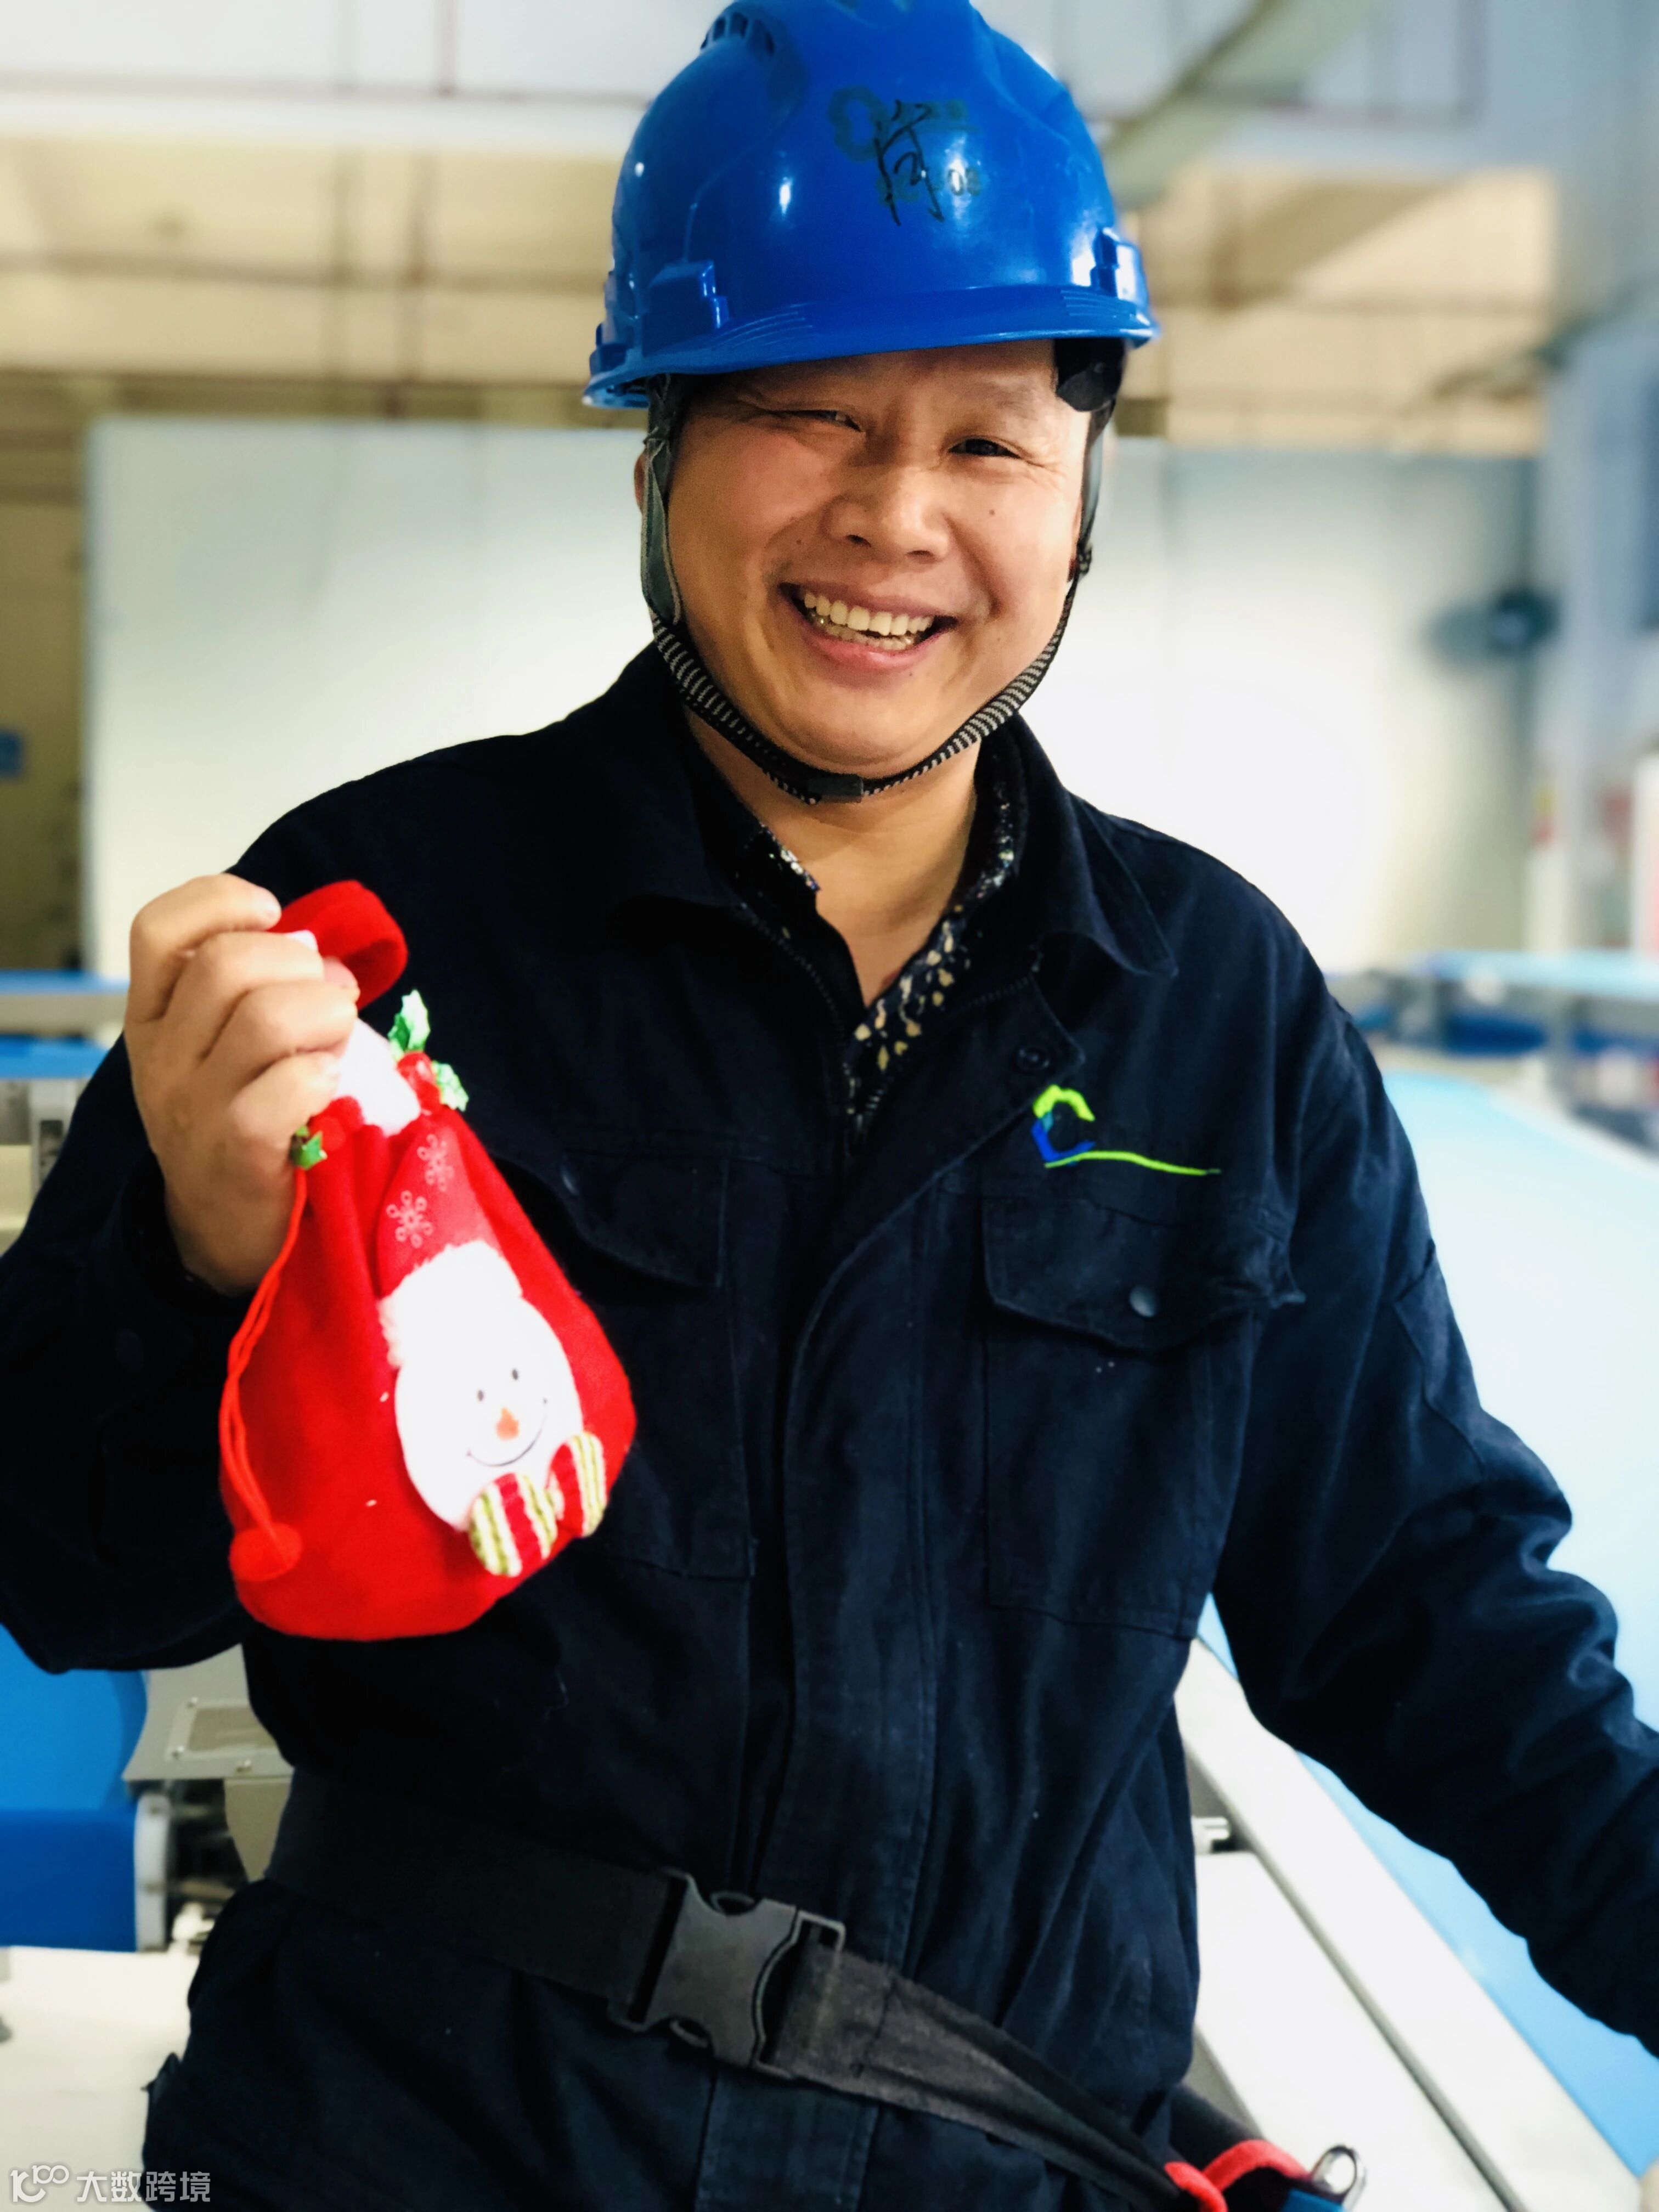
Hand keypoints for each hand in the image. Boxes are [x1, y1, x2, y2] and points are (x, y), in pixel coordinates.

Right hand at [125, 874, 359, 1293]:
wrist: (222, 1232)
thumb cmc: (242, 1121)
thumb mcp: (226, 1048)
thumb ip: (259, 989)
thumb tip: (322, 953)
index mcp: (153, 1017)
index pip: (158, 929)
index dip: (219, 901)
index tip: (271, 914)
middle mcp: (162, 1057)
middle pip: (226, 965)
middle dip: (300, 964)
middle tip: (329, 998)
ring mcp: (192, 1108)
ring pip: (265, 1017)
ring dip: (325, 1016)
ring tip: (337, 1041)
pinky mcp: (235, 1154)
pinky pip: (285, 1088)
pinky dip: (322, 1075)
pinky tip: (331, 1088)